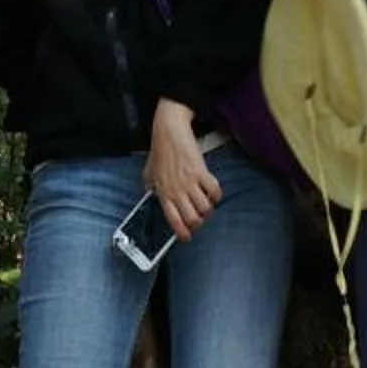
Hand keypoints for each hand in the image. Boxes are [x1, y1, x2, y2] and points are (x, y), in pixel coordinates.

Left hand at [145, 102, 221, 240]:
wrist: (169, 131)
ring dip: (208, 209)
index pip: (173, 220)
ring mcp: (189, 182)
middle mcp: (176, 191)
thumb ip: (151, 185)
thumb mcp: (149, 172)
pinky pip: (214, 191)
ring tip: (206, 204)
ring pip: (205, 208)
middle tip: (199, 218)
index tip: (187, 236)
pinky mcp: (201, 172)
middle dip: (198, 223)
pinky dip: (217, 195)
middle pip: (192, 219)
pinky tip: (213, 192)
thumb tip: (151, 193)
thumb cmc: (160, 150)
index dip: (182, 233)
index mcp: (163, 193)